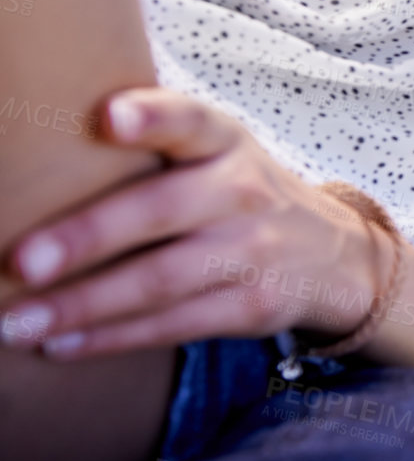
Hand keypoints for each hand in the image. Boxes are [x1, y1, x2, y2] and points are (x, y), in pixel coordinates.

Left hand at [0, 87, 378, 358]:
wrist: (334, 254)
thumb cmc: (238, 194)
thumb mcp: (217, 151)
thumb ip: (154, 141)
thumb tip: (35, 145)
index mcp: (225, 142)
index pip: (191, 119)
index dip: (153, 115)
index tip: (107, 116)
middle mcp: (241, 192)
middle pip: (161, 210)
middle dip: (88, 237)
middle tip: (21, 261)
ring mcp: (252, 251)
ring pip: (160, 280)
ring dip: (83, 305)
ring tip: (16, 324)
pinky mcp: (252, 306)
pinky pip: (173, 326)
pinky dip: (112, 338)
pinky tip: (61, 345)